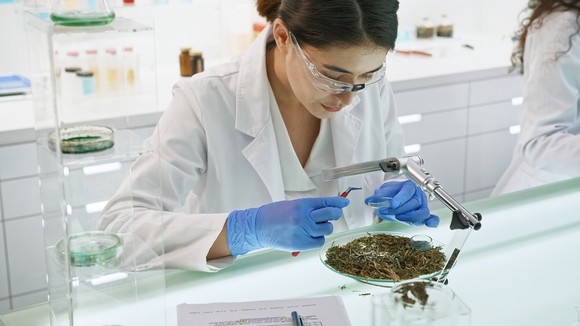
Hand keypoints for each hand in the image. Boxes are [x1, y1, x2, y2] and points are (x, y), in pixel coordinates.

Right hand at [226, 197, 349, 255]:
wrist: (257, 227)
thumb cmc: (274, 215)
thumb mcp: (292, 205)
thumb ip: (310, 208)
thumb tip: (328, 209)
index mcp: (301, 205)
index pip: (325, 202)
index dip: (338, 202)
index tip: (345, 202)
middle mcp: (303, 217)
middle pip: (331, 214)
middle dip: (334, 213)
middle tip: (333, 214)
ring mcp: (302, 231)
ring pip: (327, 229)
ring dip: (324, 227)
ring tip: (314, 226)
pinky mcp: (300, 244)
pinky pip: (319, 241)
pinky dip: (317, 238)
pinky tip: (310, 235)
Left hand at [365, 180, 438, 226]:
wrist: (396, 198)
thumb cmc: (393, 194)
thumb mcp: (384, 192)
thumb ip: (378, 196)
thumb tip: (369, 200)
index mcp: (409, 186)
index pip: (407, 192)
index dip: (400, 198)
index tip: (393, 204)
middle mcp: (418, 195)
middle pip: (414, 203)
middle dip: (401, 209)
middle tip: (388, 212)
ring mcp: (422, 206)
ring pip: (422, 212)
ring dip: (410, 217)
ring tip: (398, 218)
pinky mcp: (424, 216)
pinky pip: (431, 218)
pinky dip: (432, 221)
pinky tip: (429, 224)